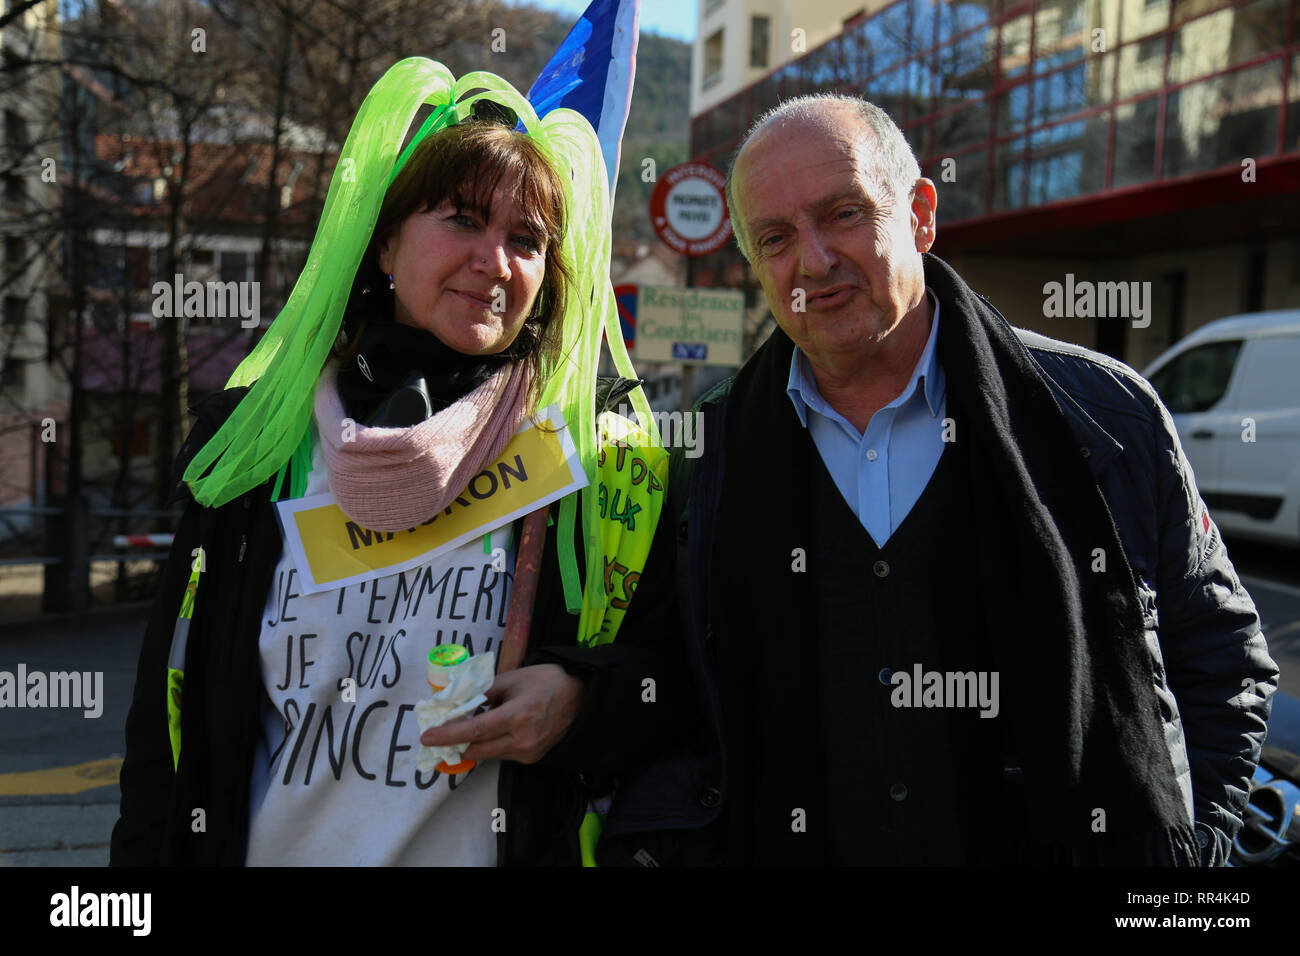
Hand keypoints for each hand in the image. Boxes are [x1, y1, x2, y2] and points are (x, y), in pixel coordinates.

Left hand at [420, 663, 584, 763]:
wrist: (580, 698)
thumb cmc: (546, 681)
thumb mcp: (512, 678)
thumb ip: (484, 693)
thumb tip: (459, 705)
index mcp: (518, 715)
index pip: (475, 729)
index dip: (449, 735)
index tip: (427, 738)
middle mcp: (522, 739)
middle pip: (477, 748)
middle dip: (454, 743)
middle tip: (436, 737)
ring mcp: (528, 752)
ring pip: (488, 753)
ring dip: (473, 743)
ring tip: (464, 727)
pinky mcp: (531, 758)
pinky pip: (502, 753)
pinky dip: (490, 744)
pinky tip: (489, 730)